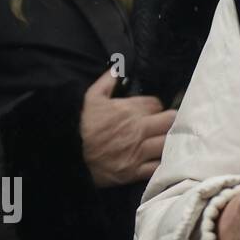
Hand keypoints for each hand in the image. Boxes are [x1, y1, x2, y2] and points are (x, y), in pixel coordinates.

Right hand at [80, 70, 175, 186]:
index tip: (152, 111)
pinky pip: (158, 166)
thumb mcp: (90, 98)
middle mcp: (139, 130)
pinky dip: (162, 163)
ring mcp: (138, 151)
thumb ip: (106, 81)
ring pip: (168, 142)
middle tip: (165, 124)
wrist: (69, 155)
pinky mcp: (135, 171)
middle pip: (170, 121)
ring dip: (169, 140)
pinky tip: (161, 159)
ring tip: (166, 140)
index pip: (156, 104)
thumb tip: (117, 68)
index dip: (156, 107)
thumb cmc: (81, 125)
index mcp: (130, 110)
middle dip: (170, 121)